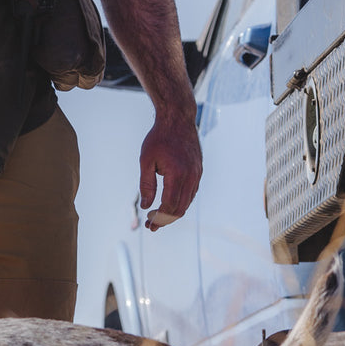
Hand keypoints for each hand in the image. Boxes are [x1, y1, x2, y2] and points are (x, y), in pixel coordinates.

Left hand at [139, 109, 201, 227]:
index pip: (169, 206)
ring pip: (187, 202)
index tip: (149, 226)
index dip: (159, 219)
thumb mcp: (146, 160)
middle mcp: (191, 176)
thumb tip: (146, 207)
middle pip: (180, 208)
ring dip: (174, 212)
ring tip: (158, 216)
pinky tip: (170, 202)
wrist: (178, 119)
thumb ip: (146, 185)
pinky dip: (181, 201)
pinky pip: (191, 192)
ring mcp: (197, 174)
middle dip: (165, 220)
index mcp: (177, 174)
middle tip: (152, 225)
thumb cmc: (159, 138)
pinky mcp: (199, 171)